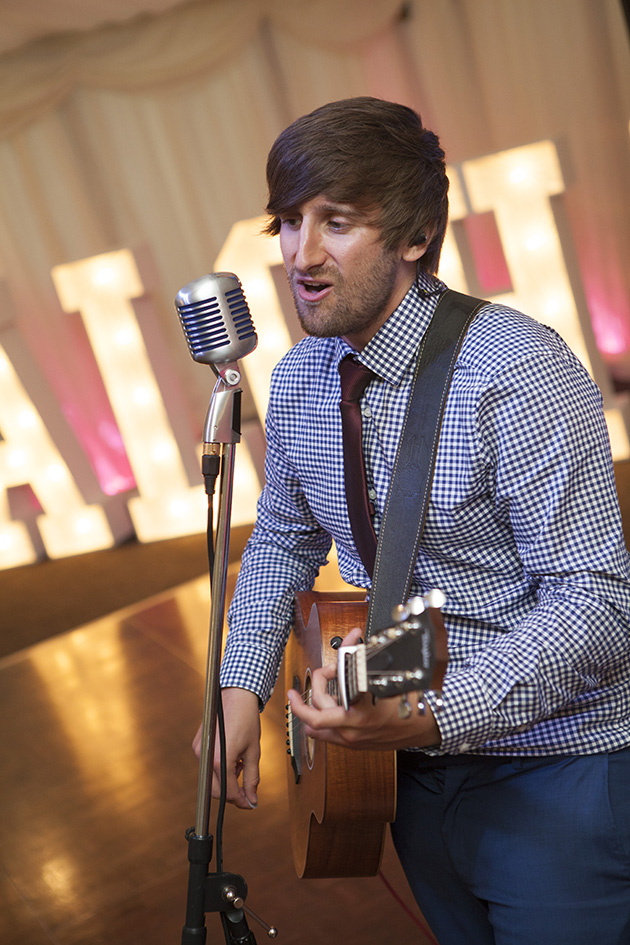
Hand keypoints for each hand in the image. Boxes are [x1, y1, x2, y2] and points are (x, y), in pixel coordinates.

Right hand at [192, 687, 260, 809]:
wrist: (236, 696)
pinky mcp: (197, 746)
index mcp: (221, 760)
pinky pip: (207, 766)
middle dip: (232, 794)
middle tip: (247, 791)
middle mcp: (205, 757)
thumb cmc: (246, 720)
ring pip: (210, 779)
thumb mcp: (254, 752)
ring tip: (241, 767)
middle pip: (216, 791)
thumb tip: (252, 799)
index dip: (242, 801)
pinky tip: (232, 758)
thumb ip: (252, 778)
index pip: (229, 793)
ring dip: (226, 781)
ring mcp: (198, 751)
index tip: (251, 803)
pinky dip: (219, 769)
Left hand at [287, 628, 440, 750]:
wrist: (426, 726)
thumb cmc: (409, 704)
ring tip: (325, 690)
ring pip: (316, 729)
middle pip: (312, 715)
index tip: (302, 685)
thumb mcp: (383, 680)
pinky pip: (328, 735)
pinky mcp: (355, 744)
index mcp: (356, 717)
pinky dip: (324, 720)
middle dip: (316, 689)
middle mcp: (350, 733)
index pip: (317, 707)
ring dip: (315, 709)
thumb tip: (349, 644)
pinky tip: (332, 705)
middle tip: (328, 674)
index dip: (311, 688)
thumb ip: (360, 664)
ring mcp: (351, 741)